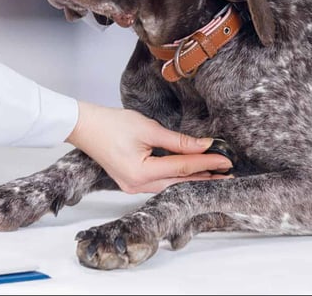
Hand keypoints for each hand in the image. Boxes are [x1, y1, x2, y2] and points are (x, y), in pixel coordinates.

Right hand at [67, 101, 232, 192]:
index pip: (182, 168)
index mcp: (141, 173)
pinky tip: (189, 173)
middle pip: (178, 182)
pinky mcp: (130, 182)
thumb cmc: (111, 124)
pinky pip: (159, 183)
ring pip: (170, 184)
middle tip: (227, 172)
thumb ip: (178, 141)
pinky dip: (176, 177)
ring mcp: (132, 187)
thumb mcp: (148, 129)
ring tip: (213, 173)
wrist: (84, 126)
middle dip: (203, 176)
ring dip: (191, 178)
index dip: (207, 163)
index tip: (226, 160)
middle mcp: (137, 186)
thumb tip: (204, 145)